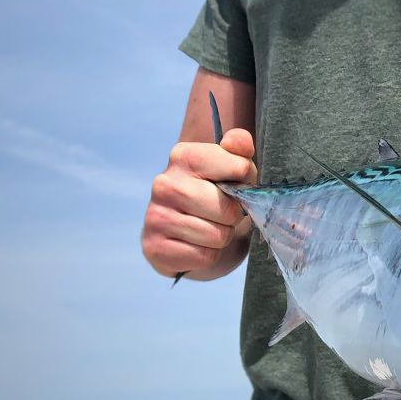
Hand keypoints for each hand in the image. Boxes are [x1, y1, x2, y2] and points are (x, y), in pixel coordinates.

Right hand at [142, 128, 257, 279]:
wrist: (186, 230)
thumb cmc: (215, 192)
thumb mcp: (232, 165)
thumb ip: (239, 147)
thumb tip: (238, 142)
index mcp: (184, 155)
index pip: (240, 168)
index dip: (247, 181)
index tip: (235, 183)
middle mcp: (164, 184)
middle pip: (228, 209)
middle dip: (233, 215)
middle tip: (222, 212)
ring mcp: (155, 216)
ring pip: (217, 236)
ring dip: (222, 236)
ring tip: (210, 227)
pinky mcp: (154, 247)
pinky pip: (204, 257)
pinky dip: (209, 255)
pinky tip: (197, 243)